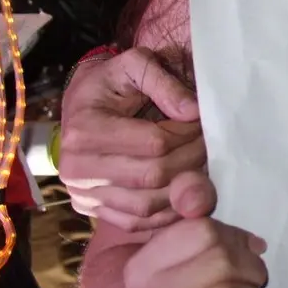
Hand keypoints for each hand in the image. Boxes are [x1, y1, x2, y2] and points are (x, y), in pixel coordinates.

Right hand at [59, 48, 205, 231]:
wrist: (81, 106)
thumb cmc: (112, 83)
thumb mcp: (134, 65)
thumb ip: (164, 83)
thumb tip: (194, 111)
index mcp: (85, 131)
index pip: (154, 143)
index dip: (188, 135)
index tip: (204, 124)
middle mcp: (77, 169)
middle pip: (153, 176)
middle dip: (192, 160)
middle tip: (210, 146)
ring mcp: (83, 194)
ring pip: (148, 205)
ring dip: (185, 188)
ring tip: (201, 165)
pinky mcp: (93, 210)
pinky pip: (138, 222)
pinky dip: (168, 212)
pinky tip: (186, 190)